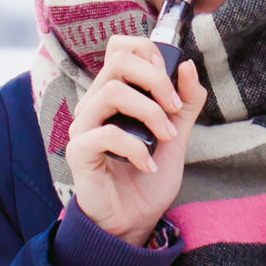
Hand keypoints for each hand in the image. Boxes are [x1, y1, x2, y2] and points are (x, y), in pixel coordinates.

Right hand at [64, 35, 206, 245]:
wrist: (136, 217)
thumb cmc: (150, 172)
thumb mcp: (178, 133)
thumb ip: (185, 102)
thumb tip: (187, 65)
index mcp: (115, 93)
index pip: (118, 48)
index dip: (146, 50)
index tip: (171, 76)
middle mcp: (94, 104)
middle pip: (118, 63)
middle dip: (156, 80)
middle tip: (175, 109)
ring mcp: (84, 127)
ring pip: (111, 92)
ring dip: (150, 113)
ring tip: (167, 138)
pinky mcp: (78, 152)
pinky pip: (105, 134)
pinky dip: (136, 147)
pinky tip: (148, 164)